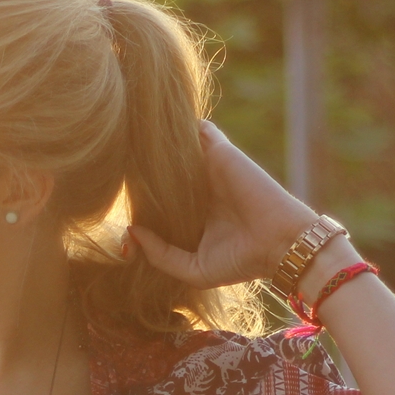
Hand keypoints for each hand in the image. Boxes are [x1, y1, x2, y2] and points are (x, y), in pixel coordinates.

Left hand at [128, 120, 319, 289]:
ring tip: (130, 136)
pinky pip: (198, 130)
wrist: (278, 244)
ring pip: (179, 146)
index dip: (141, 193)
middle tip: (116, 159)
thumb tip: (131, 232)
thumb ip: (161, 254)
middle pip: (166, 168)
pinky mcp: (222, 152)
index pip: (161, 196)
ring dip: (160, 140)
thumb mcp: (193, 269)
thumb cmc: (240, 261)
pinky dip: (180, 125)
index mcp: (194, 213)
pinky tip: (155, 127)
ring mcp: (211, 168)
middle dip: (144, 162)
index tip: (116, 193)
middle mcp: (201, 188)